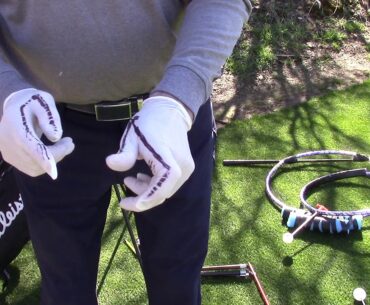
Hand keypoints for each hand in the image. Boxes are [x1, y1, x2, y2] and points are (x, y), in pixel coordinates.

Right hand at [0, 89, 73, 178]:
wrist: (14, 105)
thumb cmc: (33, 101)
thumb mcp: (44, 101)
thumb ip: (50, 117)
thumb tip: (55, 138)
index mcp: (15, 124)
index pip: (30, 146)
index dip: (43, 159)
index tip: (54, 172)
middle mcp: (6, 140)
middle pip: (35, 159)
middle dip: (58, 154)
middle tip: (70, 143)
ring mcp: (7, 151)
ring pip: (35, 167)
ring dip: (53, 160)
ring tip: (65, 144)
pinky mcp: (10, 157)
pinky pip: (31, 168)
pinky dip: (45, 164)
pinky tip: (53, 151)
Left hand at [106, 96, 193, 211]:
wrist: (170, 112)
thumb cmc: (148, 124)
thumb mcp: (132, 136)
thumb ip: (125, 153)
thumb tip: (110, 163)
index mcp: (166, 155)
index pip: (165, 180)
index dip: (151, 196)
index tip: (132, 204)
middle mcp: (181, 164)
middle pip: (163, 191)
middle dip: (143, 195)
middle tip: (125, 184)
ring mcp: (187, 167)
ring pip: (166, 190)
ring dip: (148, 190)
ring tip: (130, 179)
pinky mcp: (187, 168)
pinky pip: (170, 184)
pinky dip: (156, 185)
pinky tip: (144, 177)